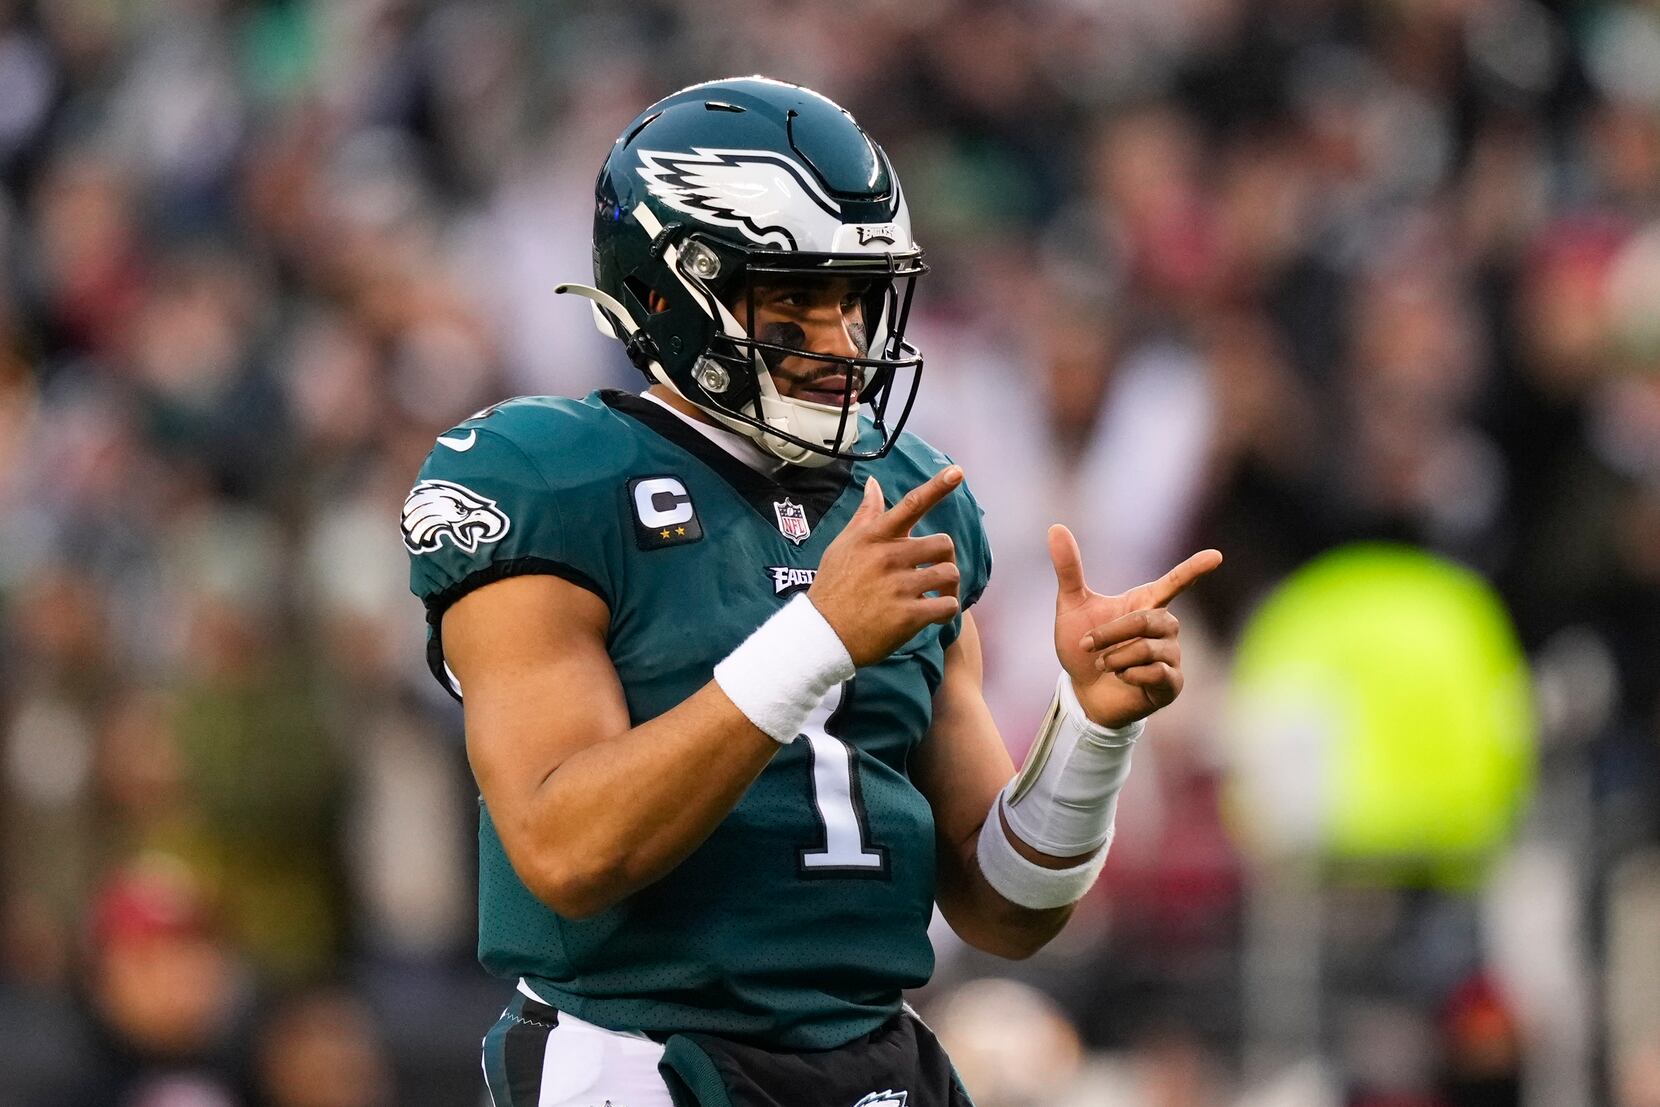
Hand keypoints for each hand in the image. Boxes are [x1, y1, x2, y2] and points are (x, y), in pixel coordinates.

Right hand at [809, 467, 963, 666]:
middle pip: (943, 543)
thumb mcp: (843, 545)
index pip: (910, 505)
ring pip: (949, 574)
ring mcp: (899, 586)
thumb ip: (865, 515)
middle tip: (933, 571)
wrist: (823, 635)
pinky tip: (934, 615)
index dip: (937, 487)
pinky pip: (947, 605)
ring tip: (935, 594)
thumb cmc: (833, 587)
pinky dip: (947, 610)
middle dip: (943, 558)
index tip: (957, 472)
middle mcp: (888, 557)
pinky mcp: (908, 615)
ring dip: (948, 586)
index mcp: (873, 537)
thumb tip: (873, 483)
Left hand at [1048, 525, 1221, 728]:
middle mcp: (1165, 627)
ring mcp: (1171, 656)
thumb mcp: (1071, 607)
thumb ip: (1068, 569)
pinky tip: (1122, 678)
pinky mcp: (1171, 683)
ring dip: (1115, 657)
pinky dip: (1129, 674)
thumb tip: (1056, 528)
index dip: (1194, 569)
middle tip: (1087, 645)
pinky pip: (1156, 672)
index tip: (1216, 556)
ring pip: (1148, 648)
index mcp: (1146, 604)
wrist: (1082, 692)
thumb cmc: (1082, 648)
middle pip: (1147, 621)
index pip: (1175, 582)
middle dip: (1112, 633)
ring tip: (1103, 665)